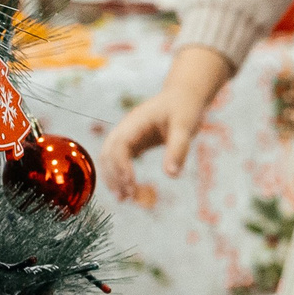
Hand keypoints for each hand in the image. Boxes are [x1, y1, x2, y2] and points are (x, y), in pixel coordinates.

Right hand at [101, 44, 233, 199]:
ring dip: (113, 178)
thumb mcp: (185, 126)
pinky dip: (120, 175)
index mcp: (135, 122)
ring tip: (124, 199)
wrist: (184, 95)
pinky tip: (128, 191)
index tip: (132, 184)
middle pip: (108, 153)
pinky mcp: (133, 142)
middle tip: (127, 197)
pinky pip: (120, 160)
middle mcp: (126, 128)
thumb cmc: (185, 108)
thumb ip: (178, 148)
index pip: (119, 146)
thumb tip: (171, 175)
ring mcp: (127, 135)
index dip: (122, 166)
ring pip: (110, 158)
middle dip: (114, 175)